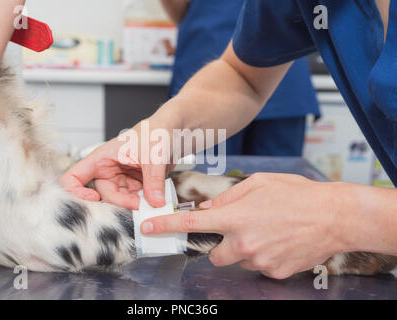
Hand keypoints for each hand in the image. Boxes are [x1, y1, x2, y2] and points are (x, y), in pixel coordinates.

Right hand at [59, 120, 174, 209]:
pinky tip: (154, 199)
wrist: (172, 132)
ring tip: (150, 200)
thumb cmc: (156, 132)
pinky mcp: (133, 185)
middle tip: (139, 205)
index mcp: (102, 158)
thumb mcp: (154, 156)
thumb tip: (154, 202)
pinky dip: (143, 202)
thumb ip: (154, 181)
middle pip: (102, 195)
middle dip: (120, 203)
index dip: (77, 192)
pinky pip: (133, 199)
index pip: (74, 177)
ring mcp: (120, 179)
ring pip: (119, 201)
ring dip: (133, 204)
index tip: (94, 198)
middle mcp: (107, 170)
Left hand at [141, 173, 351, 278]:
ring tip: (267, 233)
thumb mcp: (259, 184)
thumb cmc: (297, 194)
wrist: (335, 217)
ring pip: (237, 260)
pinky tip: (279, 242)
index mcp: (235, 217)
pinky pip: (258, 266)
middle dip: (219, 245)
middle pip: (213, 255)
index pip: (192, 223)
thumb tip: (207, 208)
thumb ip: (228, 198)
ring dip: (243, 249)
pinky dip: (262, 256)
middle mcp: (243, 243)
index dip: (167, 226)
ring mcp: (259, 261)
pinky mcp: (274, 272)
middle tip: (237, 231)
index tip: (149, 229)